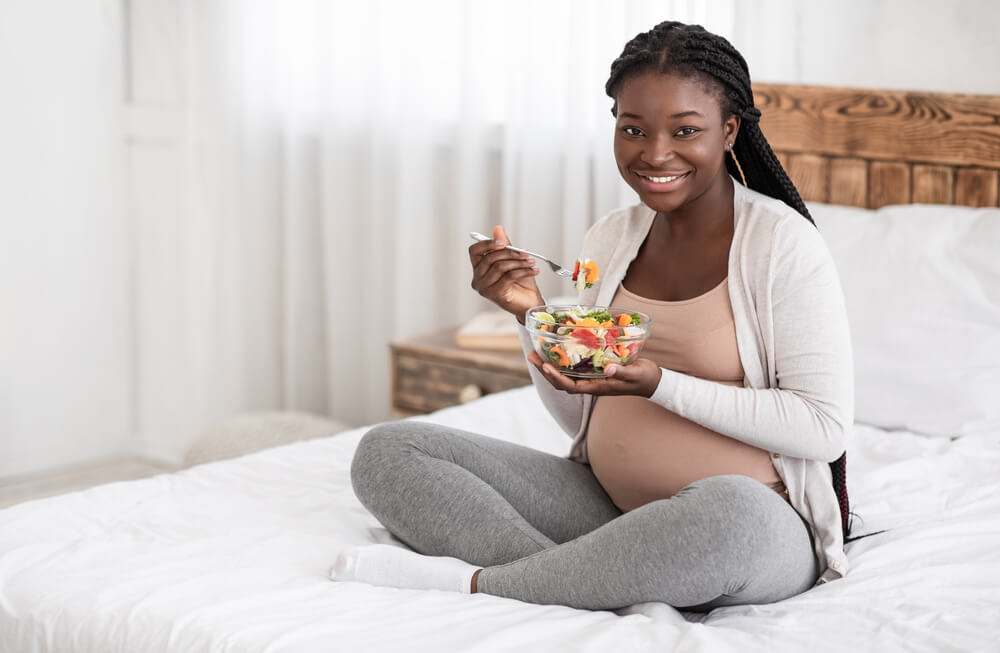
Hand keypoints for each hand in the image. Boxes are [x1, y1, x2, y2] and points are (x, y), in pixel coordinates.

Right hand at [469, 226, 543, 322]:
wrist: (529, 302)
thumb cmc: (520, 282)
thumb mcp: (513, 260)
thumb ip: (504, 246)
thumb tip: (498, 229)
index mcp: (478, 268)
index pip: (474, 251)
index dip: (487, 244)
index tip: (504, 242)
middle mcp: (478, 279)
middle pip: (490, 258)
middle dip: (510, 253)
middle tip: (526, 253)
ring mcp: (485, 288)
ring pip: (500, 267)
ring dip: (519, 263)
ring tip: (532, 262)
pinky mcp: (495, 295)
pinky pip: (509, 277)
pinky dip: (524, 272)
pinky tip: (534, 271)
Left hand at [527, 352, 662, 397]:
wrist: (652, 381)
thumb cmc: (644, 378)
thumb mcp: (635, 374)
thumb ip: (622, 372)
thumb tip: (607, 368)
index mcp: (597, 387)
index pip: (570, 386)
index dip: (556, 378)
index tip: (545, 366)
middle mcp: (591, 384)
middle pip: (561, 381)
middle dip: (545, 370)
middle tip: (532, 355)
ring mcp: (592, 378)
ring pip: (565, 375)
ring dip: (550, 365)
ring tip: (537, 352)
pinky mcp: (595, 371)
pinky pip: (574, 368)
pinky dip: (563, 360)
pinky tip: (558, 350)